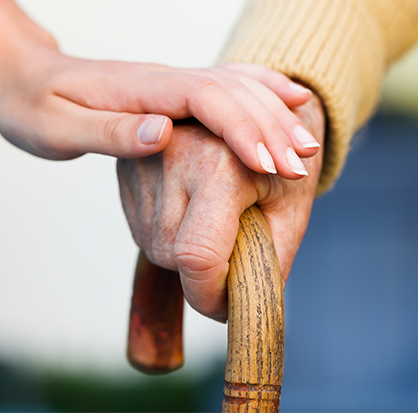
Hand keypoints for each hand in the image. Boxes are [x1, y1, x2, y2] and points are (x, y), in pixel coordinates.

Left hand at [0, 38, 319, 177]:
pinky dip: (262, 91)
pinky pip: (227, 85)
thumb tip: (163, 133)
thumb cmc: (31, 106)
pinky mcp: (171, 92)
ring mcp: (170, 83)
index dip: (241, 129)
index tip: (268, 163)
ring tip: (308, 146)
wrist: (21, 74)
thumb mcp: (56, 129)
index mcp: (140, 90)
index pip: (205, 99)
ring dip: (273, 114)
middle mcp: (163, 80)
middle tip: (303, 165)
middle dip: (270, 127)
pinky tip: (289, 98)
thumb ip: (109, 133)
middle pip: (231, 93)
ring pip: (236, 88)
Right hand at [117, 93, 324, 319]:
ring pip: (153, 246)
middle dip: (202, 273)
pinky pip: (142, 228)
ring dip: (183, 254)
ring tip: (216, 220)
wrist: (257, 108)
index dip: (210, 296)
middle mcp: (172, 152)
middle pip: (172, 255)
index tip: (227, 307)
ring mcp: (143, 157)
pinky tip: (192, 210)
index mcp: (220, 162)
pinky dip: (169, 234)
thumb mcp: (291, 210)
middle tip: (235, 251)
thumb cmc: (281, 159)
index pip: (197, 255)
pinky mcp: (126, 165)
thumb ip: (268, 262)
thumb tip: (239, 308)